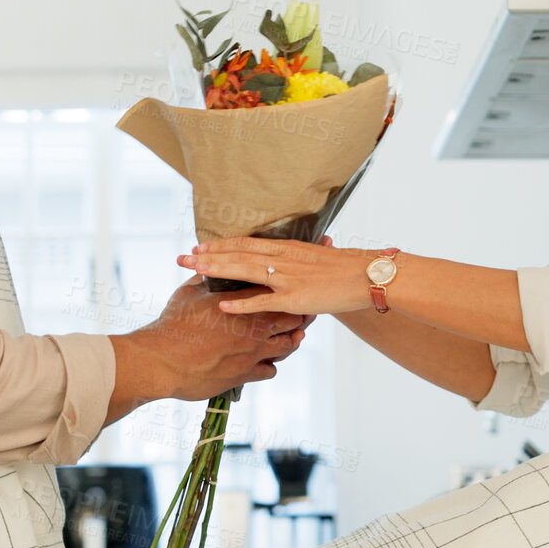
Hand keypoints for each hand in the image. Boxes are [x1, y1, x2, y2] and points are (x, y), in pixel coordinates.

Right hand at [133, 275, 313, 399]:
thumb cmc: (172, 324)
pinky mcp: (245, 374)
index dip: (287, 289)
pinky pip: (271, 370)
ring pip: (288, 345)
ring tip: (290, 337)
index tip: (291, 288)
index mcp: (242, 302)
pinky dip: (270, 365)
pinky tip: (265, 361)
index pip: (276, 291)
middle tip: (301, 313)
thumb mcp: (188, 293)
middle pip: (292, 318)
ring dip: (290, 340)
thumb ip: (204, 279)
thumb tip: (207, 267)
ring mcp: (252, 352)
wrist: (161, 360)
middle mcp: (253, 326)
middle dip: (298, 315)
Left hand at [179, 236, 376, 315]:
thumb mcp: (315, 256)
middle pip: (238, 254)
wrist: (365, 276)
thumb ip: (294, 258)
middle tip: (182, 257)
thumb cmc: (343, 269)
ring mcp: (287, 279)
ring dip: (217, 270)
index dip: (220, 245)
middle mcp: (282, 259)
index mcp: (286, 249)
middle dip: (208, 256)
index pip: (246, 243)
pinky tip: (222, 304)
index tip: (199, 245)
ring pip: (245, 271)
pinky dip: (242, 303)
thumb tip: (280, 258)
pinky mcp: (294, 299)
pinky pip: (263, 302)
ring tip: (194, 270)